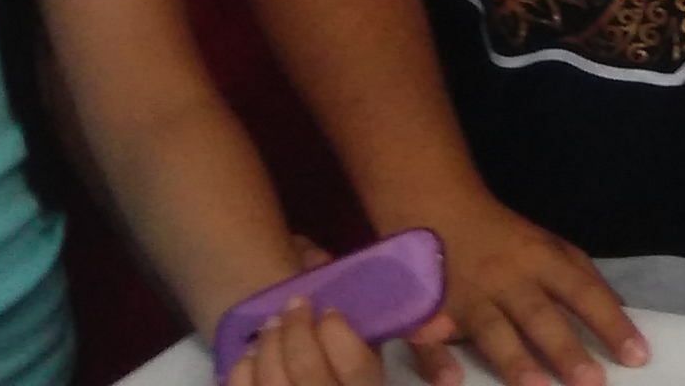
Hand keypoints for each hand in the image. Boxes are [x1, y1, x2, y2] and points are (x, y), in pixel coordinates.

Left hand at [227, 294, 462, 385]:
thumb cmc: (355, 385)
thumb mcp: (383, 369)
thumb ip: (417, 346)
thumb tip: (442, 322)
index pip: (356, 368)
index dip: (338, 333)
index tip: (330, 311)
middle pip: (309, 372)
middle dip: (298, 331)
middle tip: (295, 306)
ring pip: (274, 385)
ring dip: (269, 347)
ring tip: (272, 326)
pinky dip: (242, 374)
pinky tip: (250, 357)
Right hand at [399, 193, 642, 385]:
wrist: (432, 204)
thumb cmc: (502, 237)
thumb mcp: (548, 245)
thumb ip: (582, 278)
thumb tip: (623, 314)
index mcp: (541, 261)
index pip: (583, 293)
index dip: (611, 323)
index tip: (638, 355)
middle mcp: (506, 279)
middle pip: (539, 315)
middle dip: (565, 348)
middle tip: (592, 382)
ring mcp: (465, 294)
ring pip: (491, 329)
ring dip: (514, 359)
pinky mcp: (425, 309)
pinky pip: (428, 338)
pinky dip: (437, 360)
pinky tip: (451, 381)